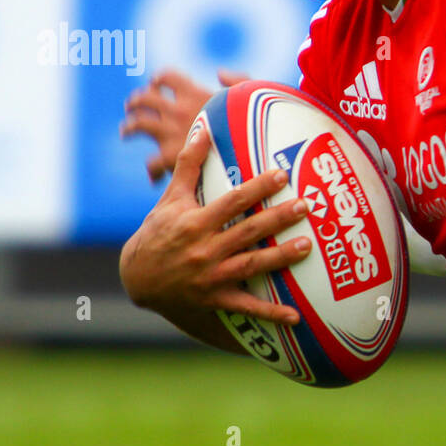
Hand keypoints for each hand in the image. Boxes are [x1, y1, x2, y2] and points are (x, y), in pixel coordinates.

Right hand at [119, 125, 310, 325]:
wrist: (137, 278)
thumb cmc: (158, 232)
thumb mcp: (170, 198)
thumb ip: (188, 164)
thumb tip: (202, 129)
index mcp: (195, 222)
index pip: (231, 202)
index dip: (257, 188)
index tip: (282, 175)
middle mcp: (204, 249)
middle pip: (247, 231)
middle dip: (277, 218)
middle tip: (306, 206)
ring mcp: (211, 277)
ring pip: (251, 265)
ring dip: (280, 257)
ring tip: (307, 247)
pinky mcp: (216, 299)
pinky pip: (247, 308)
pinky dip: (271, 313)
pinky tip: (296, 316)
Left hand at [120, 68, 249, 181]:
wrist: (248, 150)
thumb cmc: (258, 123)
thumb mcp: (254, 93)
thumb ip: (238, 80)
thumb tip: (219, 73)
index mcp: (195, 93)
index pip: (167, 77)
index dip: (159, 79)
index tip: (156, 83)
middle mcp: (178, 110)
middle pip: (145, 99)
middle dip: (136, 101)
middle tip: (132, 106)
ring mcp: (171, 132)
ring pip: (137, 124)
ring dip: (130, 127)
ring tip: (127, 131)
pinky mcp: (170, 156)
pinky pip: (151, 162)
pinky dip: (151, 169)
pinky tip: (154, 174)